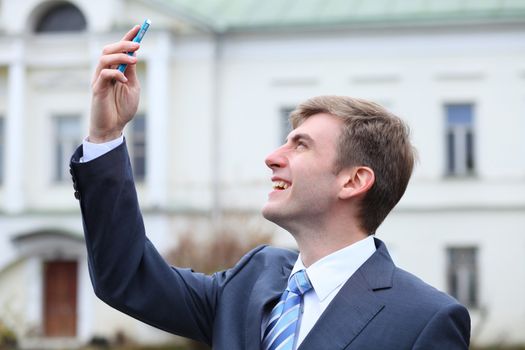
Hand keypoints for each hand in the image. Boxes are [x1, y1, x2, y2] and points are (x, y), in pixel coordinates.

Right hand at [89, 25, 140, 142]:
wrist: (113, 127)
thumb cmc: (122, 109)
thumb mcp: (132, 88)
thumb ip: (131, 72)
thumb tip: (133, 55)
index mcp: (115, 70)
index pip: (119, 49)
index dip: (127, 37)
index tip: (138, 28)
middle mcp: (105, 72)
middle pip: (108, 49)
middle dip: (123, 44)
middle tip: (137, 45)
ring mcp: (99, 79)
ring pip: (104, 58)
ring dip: (120, 56)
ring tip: (134, 60)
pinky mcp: (97, 89)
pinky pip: (104, 74)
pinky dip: (115, 73)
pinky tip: (124, 80)